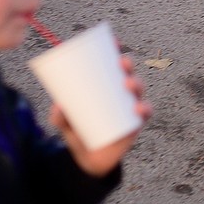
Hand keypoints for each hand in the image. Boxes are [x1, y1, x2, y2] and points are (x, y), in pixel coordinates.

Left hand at [51, 54, 151, 178]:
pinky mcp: (135, 125)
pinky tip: (139, 108)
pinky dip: (145, 108)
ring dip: (136, 83)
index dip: (115, 52)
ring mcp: (129, 108)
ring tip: (127, 84)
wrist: (89, 162)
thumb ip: (58, 117)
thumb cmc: (79, 135)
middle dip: (128, 65)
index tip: (113, 41)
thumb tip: (58, 105)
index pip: (112, 66)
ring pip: (139, 90)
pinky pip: (145, 113)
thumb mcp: (66, 125)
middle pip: (128, 74)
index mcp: (106, 88)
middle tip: (120, 63)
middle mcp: (121, 95)